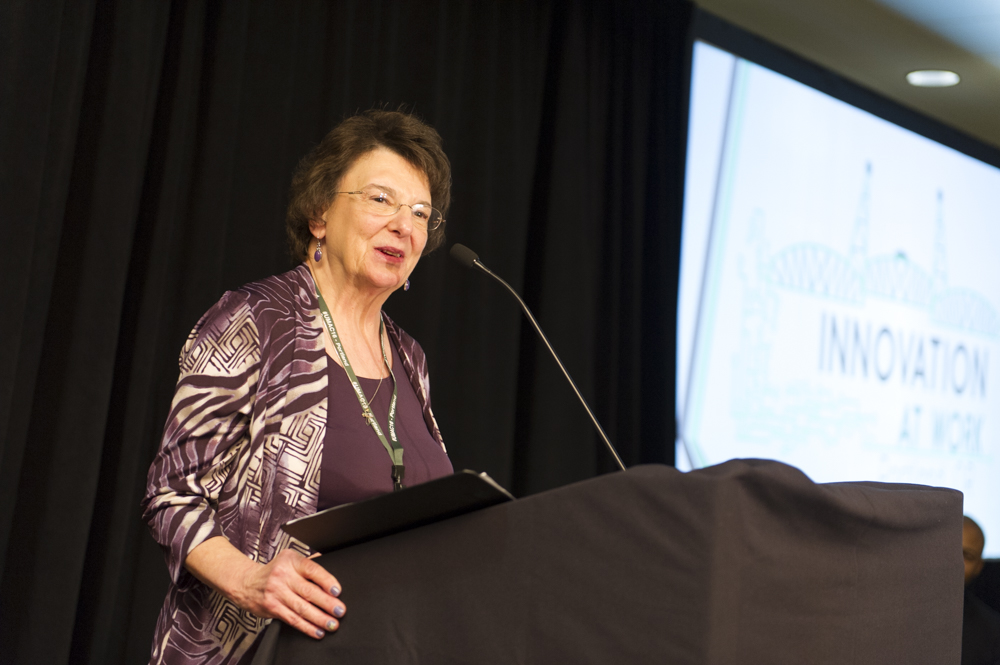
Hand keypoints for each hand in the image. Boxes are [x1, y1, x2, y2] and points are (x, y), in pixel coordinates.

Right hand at [185, 537, 345, 639]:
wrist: (246, 582)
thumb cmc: (274, 571)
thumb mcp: (289, 559)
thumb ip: (308, 562)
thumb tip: (329, 560)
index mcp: (291, 560)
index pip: (312, 570)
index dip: (326, 581)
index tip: (337, 591)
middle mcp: (283, 575)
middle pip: (308, 591)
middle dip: (327, 603)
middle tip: (340, 611)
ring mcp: (276, 592)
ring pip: (301, 608)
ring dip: (319, 618)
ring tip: (332, 624)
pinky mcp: (272, 608)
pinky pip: (292, 619)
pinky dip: (306, 627)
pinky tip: (317, 630)